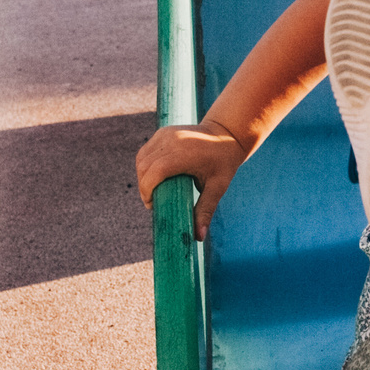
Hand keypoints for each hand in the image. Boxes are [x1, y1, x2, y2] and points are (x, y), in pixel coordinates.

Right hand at [135, 121, 246, 240]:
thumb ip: (205, 210)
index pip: (154, 173)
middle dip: (144, 187)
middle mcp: (171, 141)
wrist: (227, 134)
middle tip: (153, 201)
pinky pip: (146, 151)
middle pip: (144, 167)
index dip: (147, 191)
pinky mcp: (163, 132)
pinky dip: (145, 164)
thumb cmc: (224, 162)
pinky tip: (154, 176)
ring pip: (141, 158)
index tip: (152, 205)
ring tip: (153, 189)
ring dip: (143, 175)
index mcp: (183, 154)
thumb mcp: (218, 187)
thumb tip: (198, 237)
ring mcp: (166, 134)